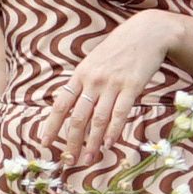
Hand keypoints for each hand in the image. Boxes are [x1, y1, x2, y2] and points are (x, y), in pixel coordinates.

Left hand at [39, 17, 184, 174]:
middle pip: (78, 117)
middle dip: (71, 141)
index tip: (45, 143)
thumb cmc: (119, 48)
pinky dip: (113, 131)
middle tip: (68, 160)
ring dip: (92, 142)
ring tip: (88, 158)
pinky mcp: (132, 86)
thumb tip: (71, 103)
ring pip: (98, 119)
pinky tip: (109, 144)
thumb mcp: (94, 60)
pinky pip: (120, 113)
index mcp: (80, 74)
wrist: (147, 32)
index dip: (51, 125)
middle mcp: (93, 80)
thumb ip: (83, 81)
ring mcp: (112, 83)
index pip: (60, 104)